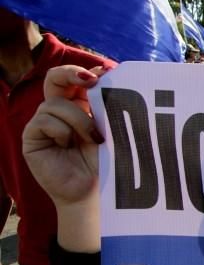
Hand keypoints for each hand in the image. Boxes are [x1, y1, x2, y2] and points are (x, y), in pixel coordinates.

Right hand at [22, 65, 107, 251]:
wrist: (96, 192)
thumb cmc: (108, 162)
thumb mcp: (110, 128)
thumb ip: (106, 103)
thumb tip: (106, 71)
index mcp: (82, 105)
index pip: (79, 78)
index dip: (89, 71)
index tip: (107, 72)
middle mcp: (61, 110)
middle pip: (55, 78)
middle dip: (70, 73)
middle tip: (90, 80)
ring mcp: (44, 122)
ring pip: (55, 103)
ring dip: (78, 118)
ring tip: (93, 138)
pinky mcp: (32, 137)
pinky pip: (44, 120)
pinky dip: (61, 131)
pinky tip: (68, 145)